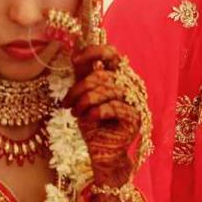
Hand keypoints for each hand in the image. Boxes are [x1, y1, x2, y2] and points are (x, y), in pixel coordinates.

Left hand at [68, 45, 140, 187]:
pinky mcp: (134, 118)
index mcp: (116, 77)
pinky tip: (90, 118)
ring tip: (76, 113)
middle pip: (102, 75)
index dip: (94, 52)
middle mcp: (128, 86)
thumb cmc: (93, 123)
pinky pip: (113, 107)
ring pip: (106, 90)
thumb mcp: (82, 95)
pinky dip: (96, 112)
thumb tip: (75, 51)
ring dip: (84, 102)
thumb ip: (82, 74)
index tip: (75, 59)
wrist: (101, 151)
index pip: (111, 54)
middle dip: (79, 89)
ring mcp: (133, 102)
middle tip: (67, 104)